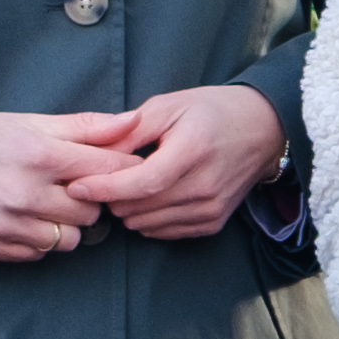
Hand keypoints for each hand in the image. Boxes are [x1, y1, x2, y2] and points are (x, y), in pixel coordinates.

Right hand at [0, 104, 136, 264]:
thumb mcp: (30, 123)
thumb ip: (85, 127)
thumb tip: (133, 123)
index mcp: (39, 155)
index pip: (109, 172)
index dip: (119, 171)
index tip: (118, 170)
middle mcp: (24, 193)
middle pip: (92, 213)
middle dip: (88, 201)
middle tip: (69, 187)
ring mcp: (5, 224)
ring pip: (68, 240)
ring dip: (63, 225)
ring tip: (43, 204)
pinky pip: (36, 255)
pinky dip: (36, 240)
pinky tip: (20, 218)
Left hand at [89, 80, 285, 238]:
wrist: (262, 130)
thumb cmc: (211, 112)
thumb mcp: (168, 106)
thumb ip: (129, 130)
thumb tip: (92, 154)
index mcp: (193, 150)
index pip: (141, 183)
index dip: (104, 188)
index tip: (76, 186)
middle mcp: (205, 186)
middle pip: (140, 208)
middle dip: (111, 197)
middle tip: (101, 178)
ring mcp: (211, 209)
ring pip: (146, 224)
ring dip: (128, 209)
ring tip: (127, 185)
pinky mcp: (212, 223)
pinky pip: (163, 232)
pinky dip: (147, 218)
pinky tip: (149, 197)